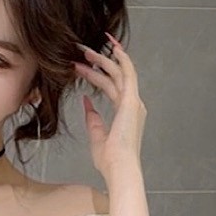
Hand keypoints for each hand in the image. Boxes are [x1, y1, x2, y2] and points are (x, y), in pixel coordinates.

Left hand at [74, 33, 147, 173]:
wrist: (119, 167)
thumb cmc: (110, 160)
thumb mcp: (96, 135)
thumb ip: (92, 117)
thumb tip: (86, 102)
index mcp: (126, 113)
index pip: (112, 87)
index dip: (98, 74)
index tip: (84, 66)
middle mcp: (133, 105)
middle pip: (115, 77)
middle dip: (99, 62)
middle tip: (82, 52)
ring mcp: (134, 102)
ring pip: (119, 72)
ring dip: (103, 59)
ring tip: (85, 50)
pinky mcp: (131, 101)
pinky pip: (127, 73)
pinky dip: (120, 59)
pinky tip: (111, 48)